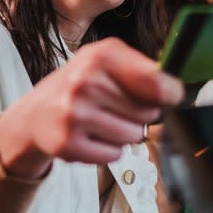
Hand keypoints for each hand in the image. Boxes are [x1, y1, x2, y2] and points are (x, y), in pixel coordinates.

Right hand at [0, 38, 183, 177]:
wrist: (35, 114)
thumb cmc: (80, 85)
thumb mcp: (107, 62)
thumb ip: (144, 71)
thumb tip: (176, 91)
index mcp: (101, 57)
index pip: (156, 83)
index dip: (170, 94)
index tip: (170, 96)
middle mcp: (85, 83)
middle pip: (149, 114)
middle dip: (139, 114)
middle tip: (115, 107)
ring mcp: (75, 114)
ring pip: (134, 136)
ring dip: (124, 133)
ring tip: (102, 121)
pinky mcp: (68, 144)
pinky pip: (115, 155)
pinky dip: (108, 150)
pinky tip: (91, 136)